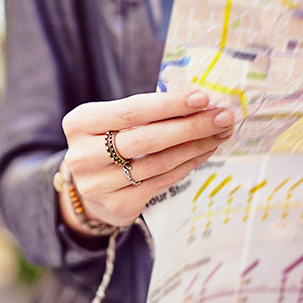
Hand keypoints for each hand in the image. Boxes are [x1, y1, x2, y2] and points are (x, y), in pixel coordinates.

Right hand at [60, 90, 233, 232]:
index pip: (131, 111)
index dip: (170, 105)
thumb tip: (198, 103)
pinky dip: (186, 165)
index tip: (203, 98)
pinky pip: (161, 181)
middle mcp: (83, 155)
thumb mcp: (114, 121)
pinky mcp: (117, 204)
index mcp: (80, 123)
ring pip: (157, 162)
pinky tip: (203, 152)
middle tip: (222, 118)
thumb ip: (146, 112)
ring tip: (218, 134)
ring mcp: (98, 184)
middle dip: (190, 127)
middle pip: (146, 138)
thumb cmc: (109, 142)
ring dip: (194, 147)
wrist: (91, 184)